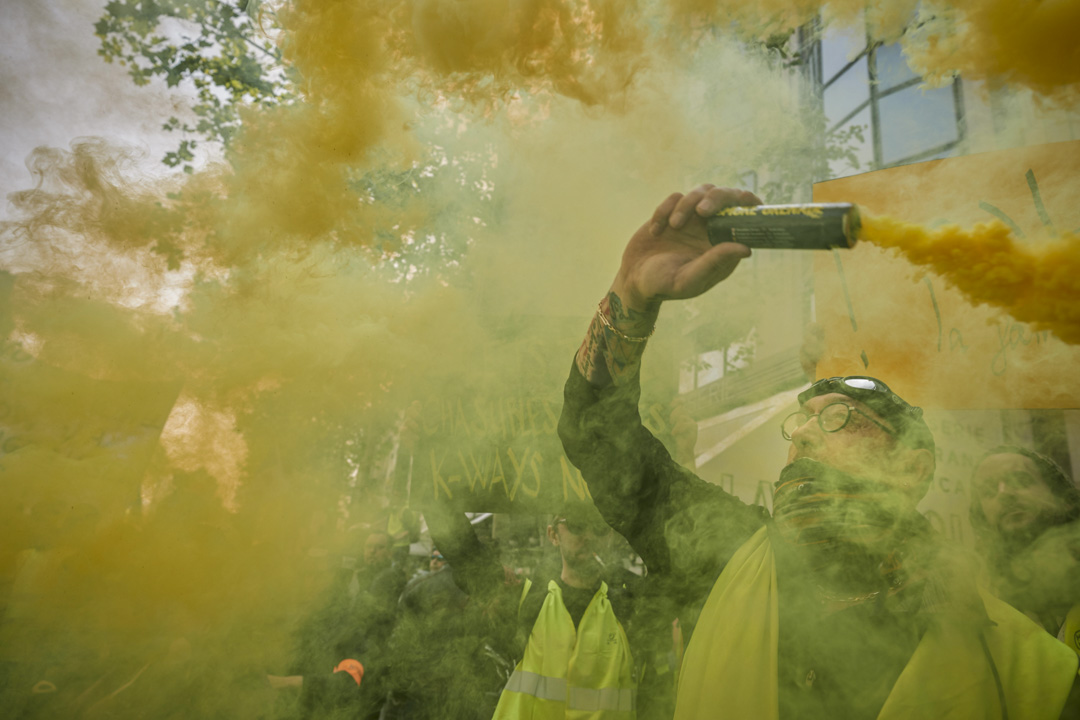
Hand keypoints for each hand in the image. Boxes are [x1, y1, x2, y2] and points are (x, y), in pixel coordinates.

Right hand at [612, 185, 759, 311]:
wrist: (633, 279)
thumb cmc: (664, 286)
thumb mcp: (689, 279)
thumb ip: (715, 262)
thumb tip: (746, 248)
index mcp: (723, 246)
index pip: (746, 218)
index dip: (750, 205)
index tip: (744, 198)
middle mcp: (712, 230)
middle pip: (726, 196)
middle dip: (716, 197)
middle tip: (701, 211)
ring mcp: (693, 219)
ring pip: (702, 191)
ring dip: (686, 205)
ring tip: (673, 226)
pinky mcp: (673, 212)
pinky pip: (675, 197)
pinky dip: (664, 210)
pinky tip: (655, 231)